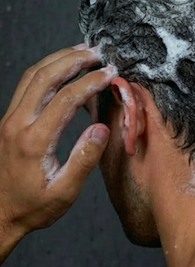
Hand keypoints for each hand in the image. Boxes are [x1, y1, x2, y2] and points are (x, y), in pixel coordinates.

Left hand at [0, 44, 117, 237]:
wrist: (0, 214)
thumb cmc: (33, 207)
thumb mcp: (64, 192)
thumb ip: (84, 159)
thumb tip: (101, 129)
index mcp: (34, 141)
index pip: (65, 99)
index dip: (90, 83)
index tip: (110, 75)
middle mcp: (17, 125)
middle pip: (44, 77)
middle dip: (73, 60)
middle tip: (98, 53)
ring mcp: (10, 120)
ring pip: (32, 77)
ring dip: (58, 60)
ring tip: (83, 52)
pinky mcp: (10, 121)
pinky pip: (27, 86)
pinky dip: (47, 70)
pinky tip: (63, 69)